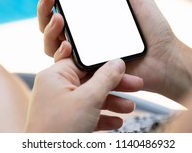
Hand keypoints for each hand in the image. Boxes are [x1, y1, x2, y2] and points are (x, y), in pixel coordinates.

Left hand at [25, 58, 142, 131]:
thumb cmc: (60, 129)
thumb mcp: (88, 99)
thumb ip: (105, 78)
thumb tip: (117, 62)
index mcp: (55, 76)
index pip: (85, 62)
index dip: (106, 64)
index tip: (125, 67)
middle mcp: (55, 88)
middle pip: (91, 80)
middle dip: (115, 85)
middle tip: (137, 85)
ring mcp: (60, 107)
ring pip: (91, 98)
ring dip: (112, 102)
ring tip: (130, 107)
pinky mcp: (64, 123)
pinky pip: (87, 114)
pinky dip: (102, 117)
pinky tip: (117, 122)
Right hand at [30, 0, 177, 96]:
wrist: (166, 59)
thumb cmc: (152, 28)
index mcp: (89, 14)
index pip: (61, 0)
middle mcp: (81, 32)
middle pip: (49, 19)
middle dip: (42, 5)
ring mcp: (82, 51)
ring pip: (50, 40)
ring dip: (47, 26)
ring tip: (57, 16)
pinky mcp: (86, 69)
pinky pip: (64, 62)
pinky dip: (59, 51)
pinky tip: (66, 43)